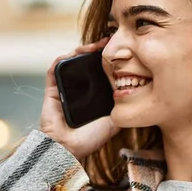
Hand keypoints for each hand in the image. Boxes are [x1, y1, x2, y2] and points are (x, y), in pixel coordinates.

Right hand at [40, 37, 119, 161]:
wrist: (68, 149)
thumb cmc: (90, 139)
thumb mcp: (114, 122)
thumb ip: (123, 110)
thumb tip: (140, 100)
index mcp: (92, 96)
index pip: (99, 72)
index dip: (108, 61)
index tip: (119, 51)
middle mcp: (78, 90)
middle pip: (86, 64)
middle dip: (96, 51)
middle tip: (108, 41)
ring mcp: (64, 89)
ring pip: (71, 63)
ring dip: (81, 51)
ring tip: (94, 46)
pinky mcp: (51, 90)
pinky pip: (54, 69)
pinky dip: (63, 58)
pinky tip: (75, 53)